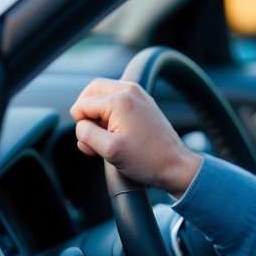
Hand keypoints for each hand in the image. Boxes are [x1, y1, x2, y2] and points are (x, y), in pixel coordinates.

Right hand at [70, 78, 202, 197]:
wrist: (175, 165)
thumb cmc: (147, 160)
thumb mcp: (109, 150)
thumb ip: (86, 134)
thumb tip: (80, 124)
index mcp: (120, 100)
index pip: (81, 105)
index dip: (81, 127)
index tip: (92, 145)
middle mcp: (130, 90)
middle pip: (91, 91)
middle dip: (87, 114)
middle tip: (93, 136)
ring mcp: (139, 95)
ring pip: (103, 96)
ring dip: (98, 116)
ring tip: (106, 139)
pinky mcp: (143, 103)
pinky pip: (117, 101)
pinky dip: (111, 116)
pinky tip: (116, 135)